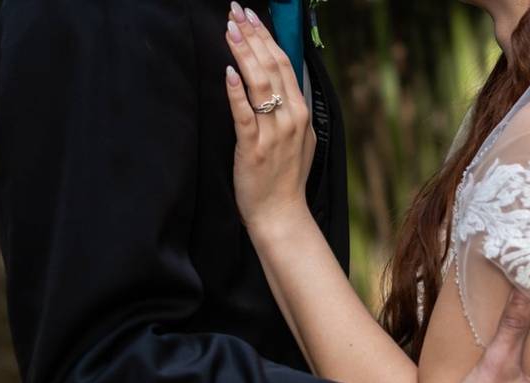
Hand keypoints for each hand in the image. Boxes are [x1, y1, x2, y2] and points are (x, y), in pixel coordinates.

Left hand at [225, 4, 315, 230]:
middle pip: (271, 66)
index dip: (266, 37)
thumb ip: (290, 112)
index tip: (251, 16)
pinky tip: (229, 71)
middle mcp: (290, 118)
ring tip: (229, 28)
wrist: (282, 214)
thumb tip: (278, 85)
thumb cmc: (285, 179)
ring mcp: (273, 133)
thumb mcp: (298, 140)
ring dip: (243, 52)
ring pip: (258, 83)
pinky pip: (244, 114)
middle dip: (252, 35)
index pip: (284, 64)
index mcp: (301, 113)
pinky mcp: (253, 148)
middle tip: (236, 11)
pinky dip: (236, 91)